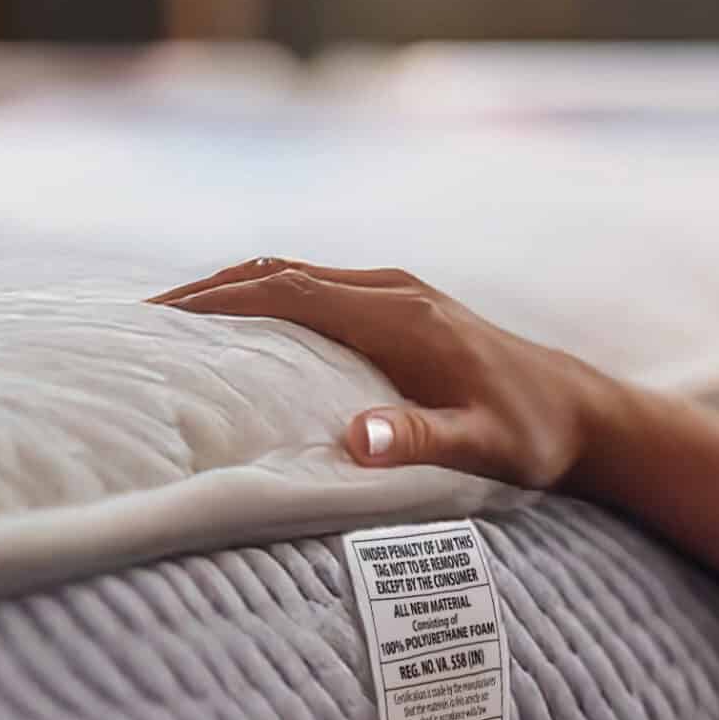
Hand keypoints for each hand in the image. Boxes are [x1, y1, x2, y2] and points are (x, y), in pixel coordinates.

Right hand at [146, 258, 610, 487]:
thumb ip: (421, 440)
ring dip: (232, 291)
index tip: (156, 319)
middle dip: (207, 292)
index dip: (220, 302)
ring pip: (294, 276)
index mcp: (400, 315)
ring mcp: (398, 293)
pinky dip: (265, 300)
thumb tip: (356, 436)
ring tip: (166, 325)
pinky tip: (237, 332)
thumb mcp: (484, 446)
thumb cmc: (532, 436)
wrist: (583, 412)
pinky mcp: (402, 307)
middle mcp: (394, 291)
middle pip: (280, 273)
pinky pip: (315, 290)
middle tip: (135, 323)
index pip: (289, 293)